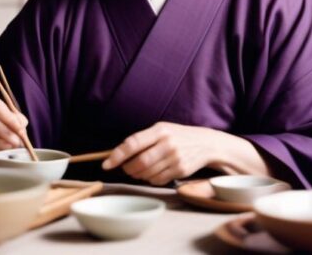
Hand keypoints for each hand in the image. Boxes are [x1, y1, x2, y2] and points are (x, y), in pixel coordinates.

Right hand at [0, 93, 27, 161]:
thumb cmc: (5, 119)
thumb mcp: (14, 115)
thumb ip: (18, 120)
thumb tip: (20, 131)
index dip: (8, 118)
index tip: (19, 128)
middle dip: (7, 134)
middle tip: (18, 141)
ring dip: (3, 144)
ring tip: (13, 146)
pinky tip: (4, 151)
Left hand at [101, 122, 226, 185]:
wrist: (205, 143)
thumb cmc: (177, 136)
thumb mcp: (161, 130)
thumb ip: (142, 139)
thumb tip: (117, 154)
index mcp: (160, 130)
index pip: (133, 143)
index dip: (117, 155)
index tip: (106, 164)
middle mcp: (168, 144)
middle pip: (139, 163)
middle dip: (128, 169)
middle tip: (126, 168)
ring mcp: (175, 158)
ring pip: (147, 174)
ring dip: (138, 175)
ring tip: (140, 169)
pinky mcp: (181, 170)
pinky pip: (157, 180)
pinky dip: (150, 179)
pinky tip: (154, 172)